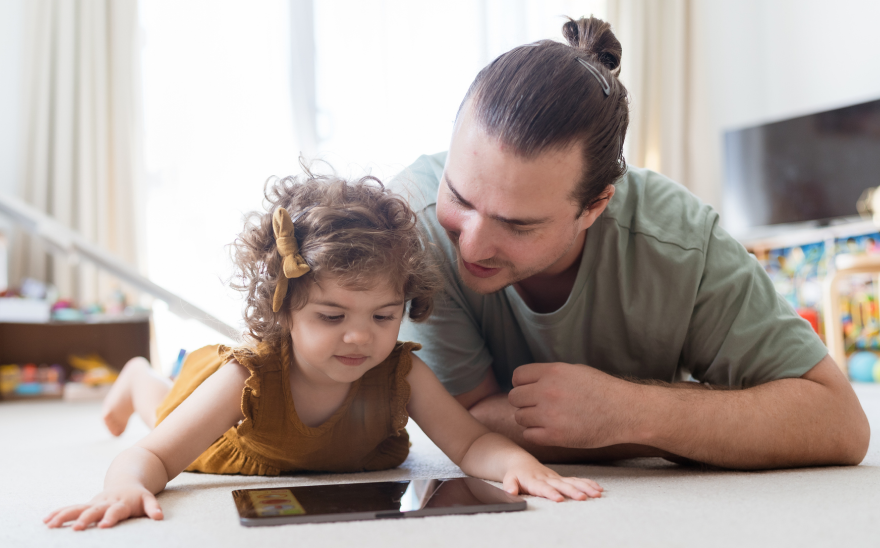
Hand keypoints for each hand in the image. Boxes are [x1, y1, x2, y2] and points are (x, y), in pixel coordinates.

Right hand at [43, 486, 162, 529]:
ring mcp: (94, 503)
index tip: (103, 526)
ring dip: (65, 516)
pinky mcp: (86, 504)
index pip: (116, 511)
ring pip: (78, 508)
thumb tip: (159, 517)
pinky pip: (71, 508)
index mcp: (122, 502)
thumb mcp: (148, 499)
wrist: (127, 480)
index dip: (110, 517)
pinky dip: (59, 513)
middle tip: (76, 528)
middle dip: (86, 518)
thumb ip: (153, 508)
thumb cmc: (138, 496)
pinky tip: (46, 521)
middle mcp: (106, 502)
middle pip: (95, 510)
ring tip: (51, 525)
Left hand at [502, 458, 602, 501]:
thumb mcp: (509, 479)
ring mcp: (557, 478)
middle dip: (573, 491)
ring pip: (573, 482)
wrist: (521, 462)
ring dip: (585, 487)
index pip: (543, 488)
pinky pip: (577, 480)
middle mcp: (548, 478)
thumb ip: (510, 486)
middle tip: (583, 498)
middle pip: (562, 485)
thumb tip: (510, 492)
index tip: (559, 498)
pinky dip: (588, 484)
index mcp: (535, 480)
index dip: (551, 493)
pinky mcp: (562, 478)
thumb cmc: (516, 473)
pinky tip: (599, 489)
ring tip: (597, 494)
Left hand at [509, 362, 639, 448]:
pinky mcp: (555, 436)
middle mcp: (547, 391)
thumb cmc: (603, 390)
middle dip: (523, 402)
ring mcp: (549, 414)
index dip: (522, 384)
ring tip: (546, 419)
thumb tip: (529, 381)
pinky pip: (528, 435)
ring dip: (529, 419)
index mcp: (553, 372)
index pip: (517, 376)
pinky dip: (535, 434)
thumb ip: (550, 375)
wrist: (625, 412)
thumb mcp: (575, 371)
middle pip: (514, 397)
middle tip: (537, 406)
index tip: (530, 390)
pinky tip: (548, 431)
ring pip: (519, 417)